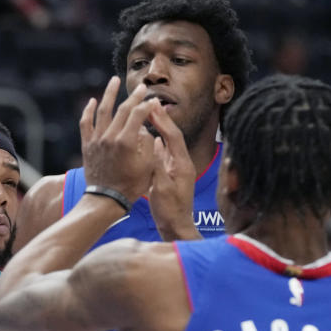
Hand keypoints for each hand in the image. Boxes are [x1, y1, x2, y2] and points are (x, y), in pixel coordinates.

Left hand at [79, 76, 159, 202]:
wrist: (106, 200)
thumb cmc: (131, 185)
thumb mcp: (147, 166)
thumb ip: (148, 144)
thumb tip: (144, 128)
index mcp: (126, 141)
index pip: (138, 115)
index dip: (147, 105)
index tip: (154, 100)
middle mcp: (110, 137)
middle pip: (123, 110)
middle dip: (134, 97)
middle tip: (142, 88)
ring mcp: (97, 140)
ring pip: (102, 110)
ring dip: (109, 94)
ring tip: (114, 80)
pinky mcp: (87, 145)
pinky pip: (85, 123)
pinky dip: (88, 110)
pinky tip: (92, 100)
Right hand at [147, 104, 200, 240]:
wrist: (176, 228)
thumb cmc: (169, 212)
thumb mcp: (161, 188)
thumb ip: (157, 165)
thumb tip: (154, 142)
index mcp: (182, 165)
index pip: (172, 136)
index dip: (162, 120)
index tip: (151, 106)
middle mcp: (181, 163)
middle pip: (172, 135)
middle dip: (161, 119)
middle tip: (149, 103)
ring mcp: (177, 168)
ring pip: (168, 142)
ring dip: (158, 127)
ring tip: (147, 114)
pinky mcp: (171, 174)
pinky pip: (164, 152)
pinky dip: (156, 141)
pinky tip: (149, 136)